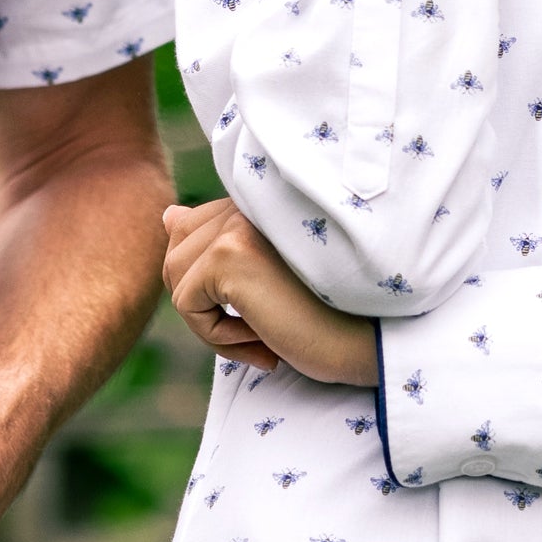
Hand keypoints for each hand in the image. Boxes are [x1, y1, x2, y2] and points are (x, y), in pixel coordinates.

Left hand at [163, 199, 375, 386]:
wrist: (374, 340)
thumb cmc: (330, 316)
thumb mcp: (266, 278)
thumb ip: (216, 244)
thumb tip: (167, 215)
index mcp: (257, 201)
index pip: (191, 232)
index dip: (212, 286)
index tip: (263, 309)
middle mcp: (246, 202)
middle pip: (176, 256)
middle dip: (206, 303)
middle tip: (261, 329)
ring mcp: (236, 224)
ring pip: (175, 281)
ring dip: (212, 323)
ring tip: (263, 334)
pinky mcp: (228, 254)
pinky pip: (185, 304)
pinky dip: (216, 335)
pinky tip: (264, 338)